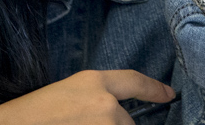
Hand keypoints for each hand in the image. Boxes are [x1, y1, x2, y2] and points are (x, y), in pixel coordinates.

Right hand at [0, 69, 174, 124]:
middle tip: (82, 122)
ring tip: (74, 124)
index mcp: (96, 83)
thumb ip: (98, 98)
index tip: (169, 95)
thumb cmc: (35, 111)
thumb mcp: (70, 92)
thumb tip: (117, 113)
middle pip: (127, 123)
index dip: (155, 89)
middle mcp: (106, 106)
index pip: (135, 83)